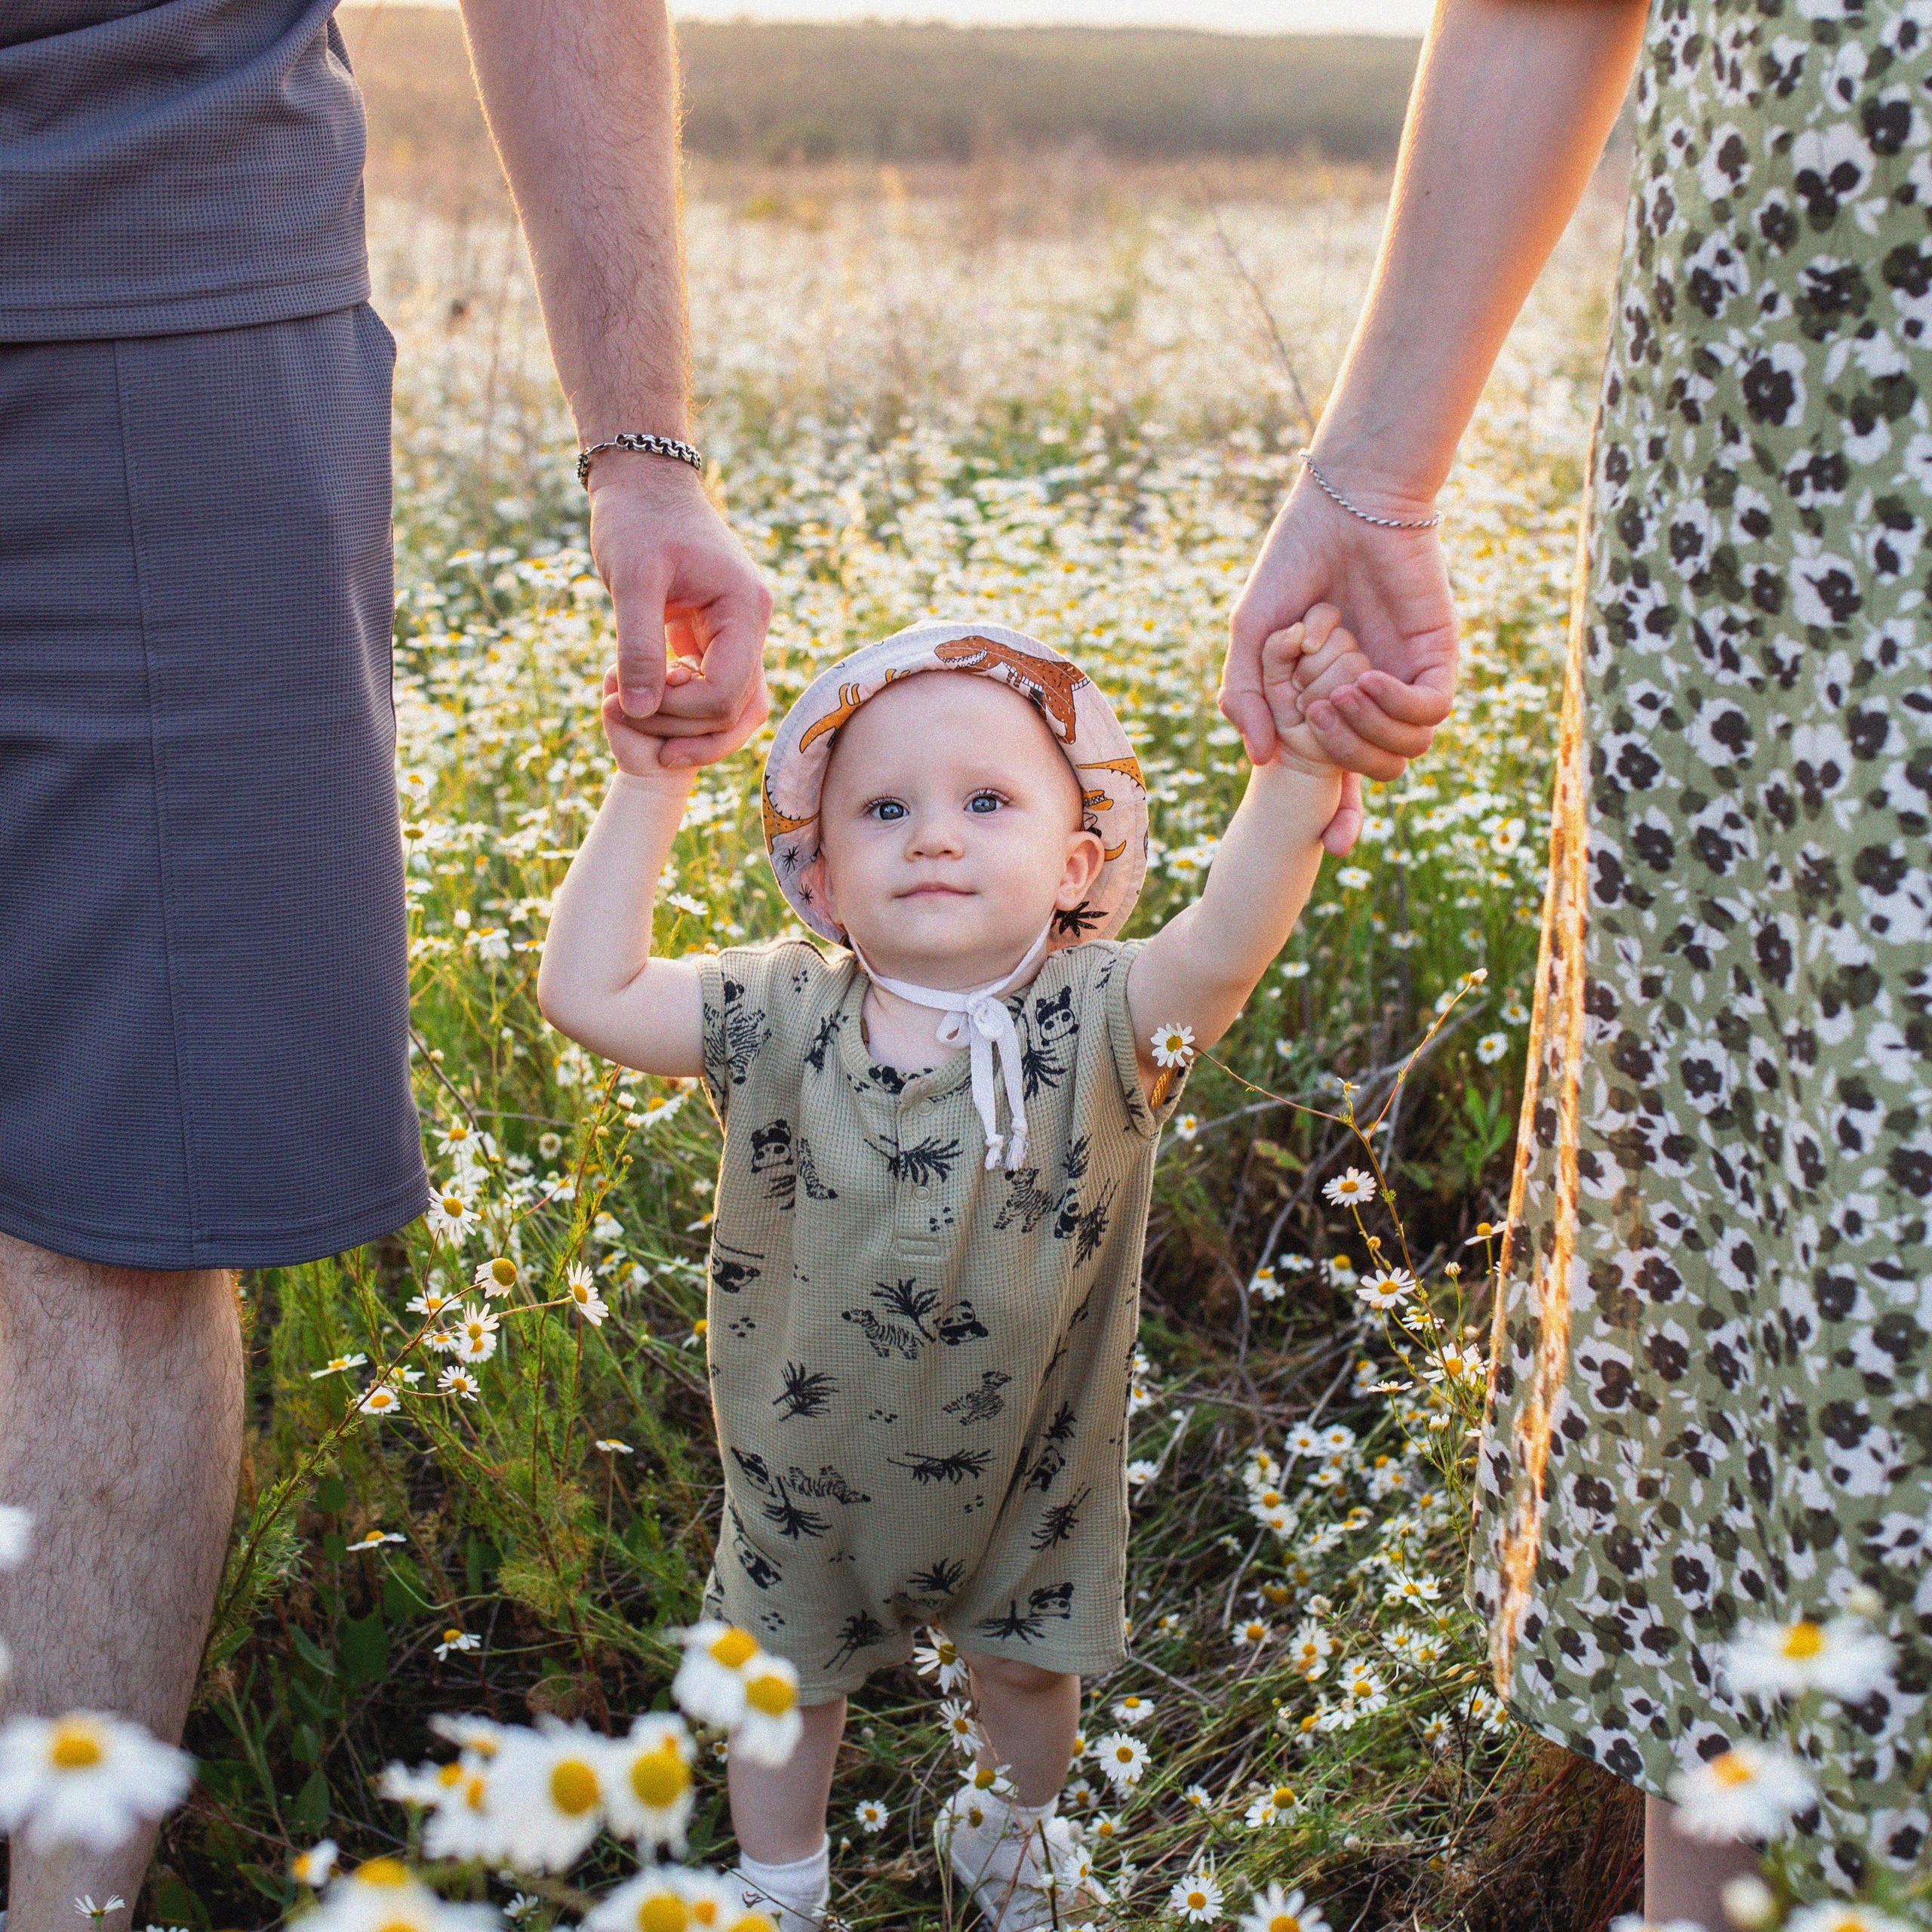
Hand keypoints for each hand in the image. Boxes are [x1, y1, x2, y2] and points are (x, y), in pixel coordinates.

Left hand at [588, 456, 773, 766]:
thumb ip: (637, 646)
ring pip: (731, 711)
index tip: (627, 698)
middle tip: (617, 703)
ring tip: (632, 713)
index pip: (726, 692)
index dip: (678, 711)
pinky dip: (681, 708)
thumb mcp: (631, 579)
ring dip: (684, 727)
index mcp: (745, 609)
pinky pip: (714, 692)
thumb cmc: (636, 519)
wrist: (643, 482)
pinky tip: (643, 701)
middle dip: (676, 723)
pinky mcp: (718, 639)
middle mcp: (754, 626)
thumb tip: (639, 711)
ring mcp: (740, 635)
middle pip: (733, 711)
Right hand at [1222, 467, 1459, 848]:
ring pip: (1408, 750)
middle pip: (1380, 773)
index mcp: (1335, 702)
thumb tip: (1257, 758)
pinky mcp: (1439, 655)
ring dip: (1367, 736)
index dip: (1342, 816)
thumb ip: (1247, 698)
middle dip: (1346, 767)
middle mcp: (1376, 700)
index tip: (1333, 845)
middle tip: (1313, 725)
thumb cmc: (1294, 561)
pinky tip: (1364, 678)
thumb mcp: (1251, 636)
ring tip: (1335, 694)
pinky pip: (1432, 711)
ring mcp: (1410, 679)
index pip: (1345, 776)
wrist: (1344, 505)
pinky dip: (1396, 707)